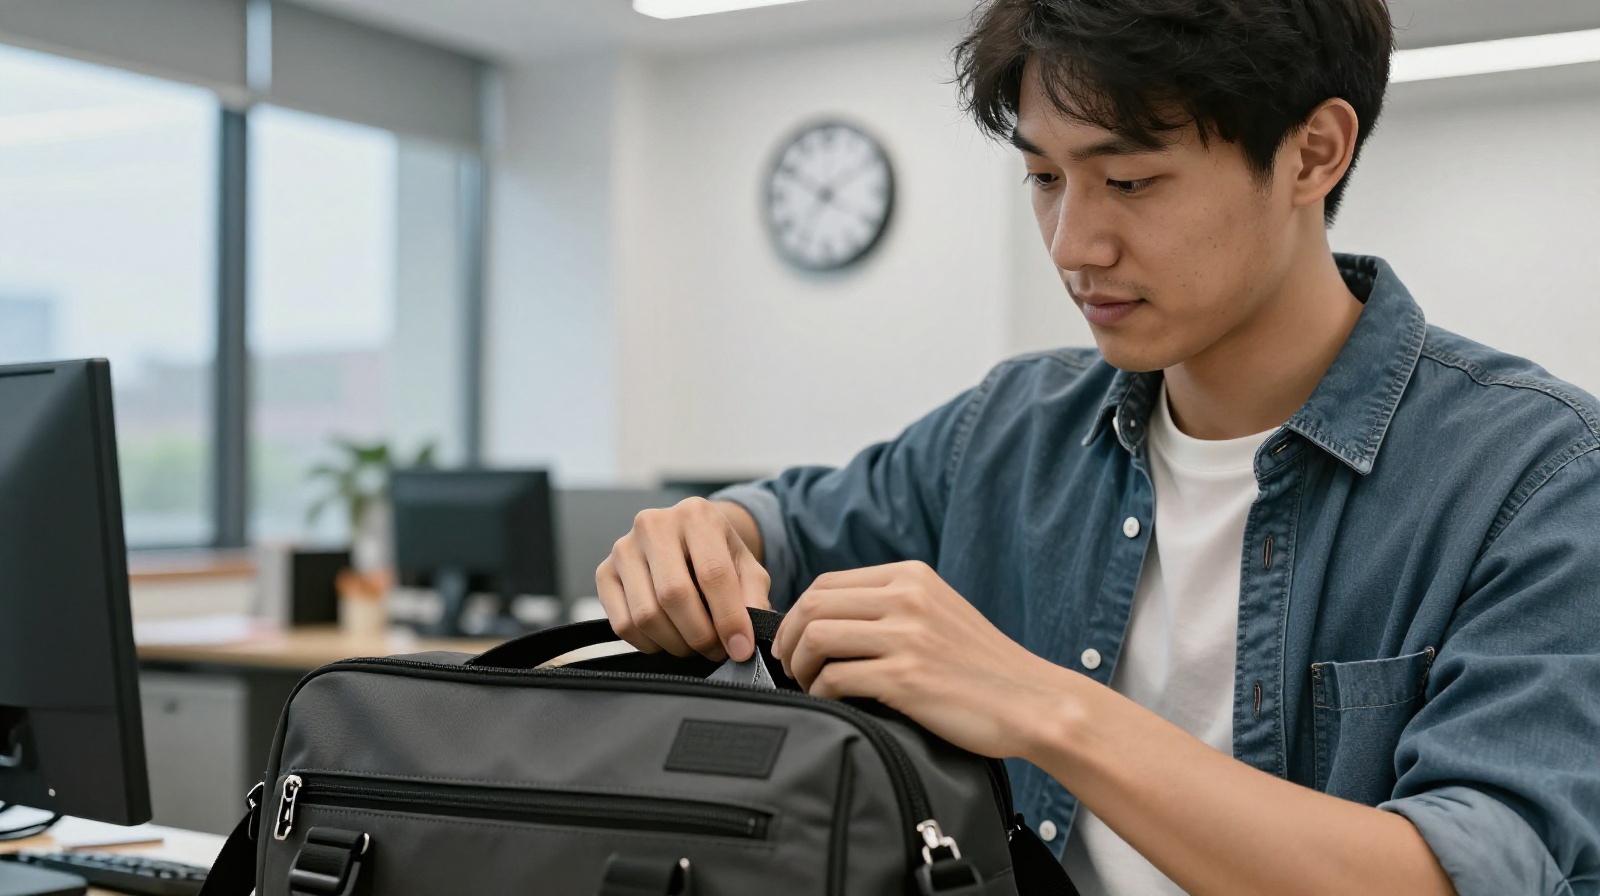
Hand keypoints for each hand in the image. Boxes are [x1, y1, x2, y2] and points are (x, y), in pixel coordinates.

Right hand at [596, 498, 770, 661]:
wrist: (686, 537)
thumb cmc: (718, 553)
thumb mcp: (746, 566)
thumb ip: (753, 597)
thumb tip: (745, 638)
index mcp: (696, 515)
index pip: (713, 573)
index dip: (729, 618)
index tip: (741, 648)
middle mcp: (654, 524)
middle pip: (674, 595)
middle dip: (700, 635)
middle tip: (716, 650)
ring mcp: (624, 548)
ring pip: (646, 614)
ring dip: (675, 643)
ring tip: (694, 644)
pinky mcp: (604, 572)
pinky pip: (622, 624)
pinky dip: (648, 644)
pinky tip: (667, 639)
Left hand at [770, 561, 1070, 758]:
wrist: (1032, 702)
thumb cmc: (984, 668)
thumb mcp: (940, 612)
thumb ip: (895, 605)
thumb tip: (831, 620)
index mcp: (912, 577)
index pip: (828, 582)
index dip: (799, 612)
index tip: (794, 639)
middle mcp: (907, 598)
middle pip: (814, 604)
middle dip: (790, 637)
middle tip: (789, 664)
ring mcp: (906, 636)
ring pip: (817, 636)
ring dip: (800, 664)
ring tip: (807, 684)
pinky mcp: (906, 677)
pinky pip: (836, 677)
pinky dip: (821, 691)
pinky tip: (831, 701)